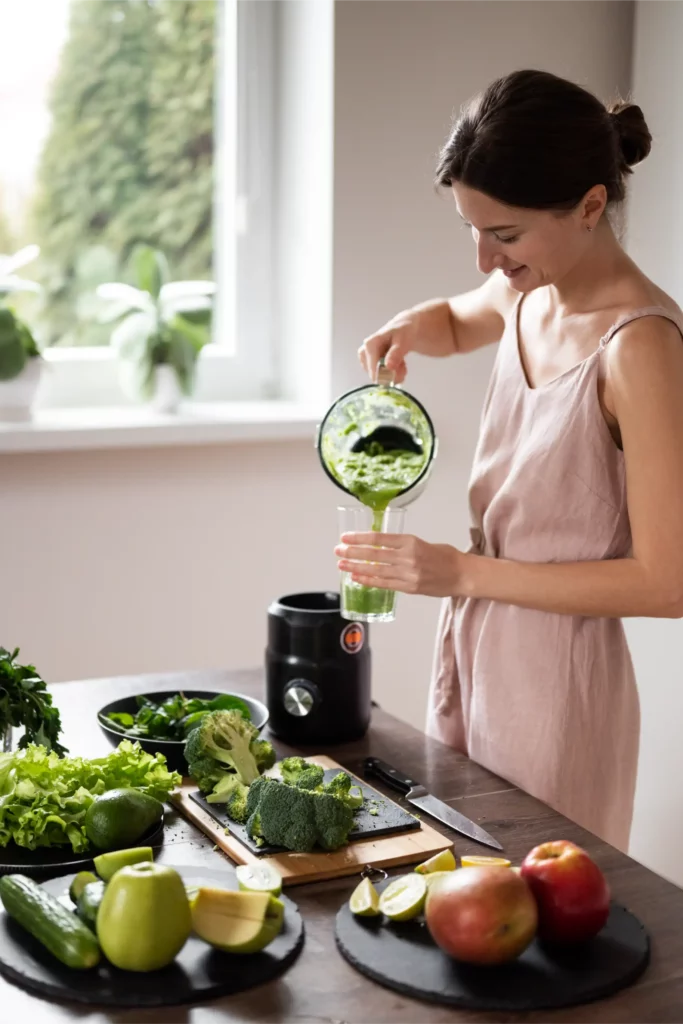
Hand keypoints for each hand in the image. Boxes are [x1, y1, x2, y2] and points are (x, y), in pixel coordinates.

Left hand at [336, 532, 467, 597]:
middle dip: (353, 553)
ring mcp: (408, 574)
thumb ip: (403, 546)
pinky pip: (384, 584)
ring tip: (341, 565)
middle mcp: (407, 557)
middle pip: (374, 555)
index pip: (379, 538)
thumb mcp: (423, 543)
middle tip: (338, 551)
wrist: (462, 575)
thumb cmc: (446, 556)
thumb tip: (381, 547)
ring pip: (376, 571)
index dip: (359, 538)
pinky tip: (356, 578)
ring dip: (356, 568)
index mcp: (411, 542)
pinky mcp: (409, 588)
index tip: (346, 537)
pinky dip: (369, 581)